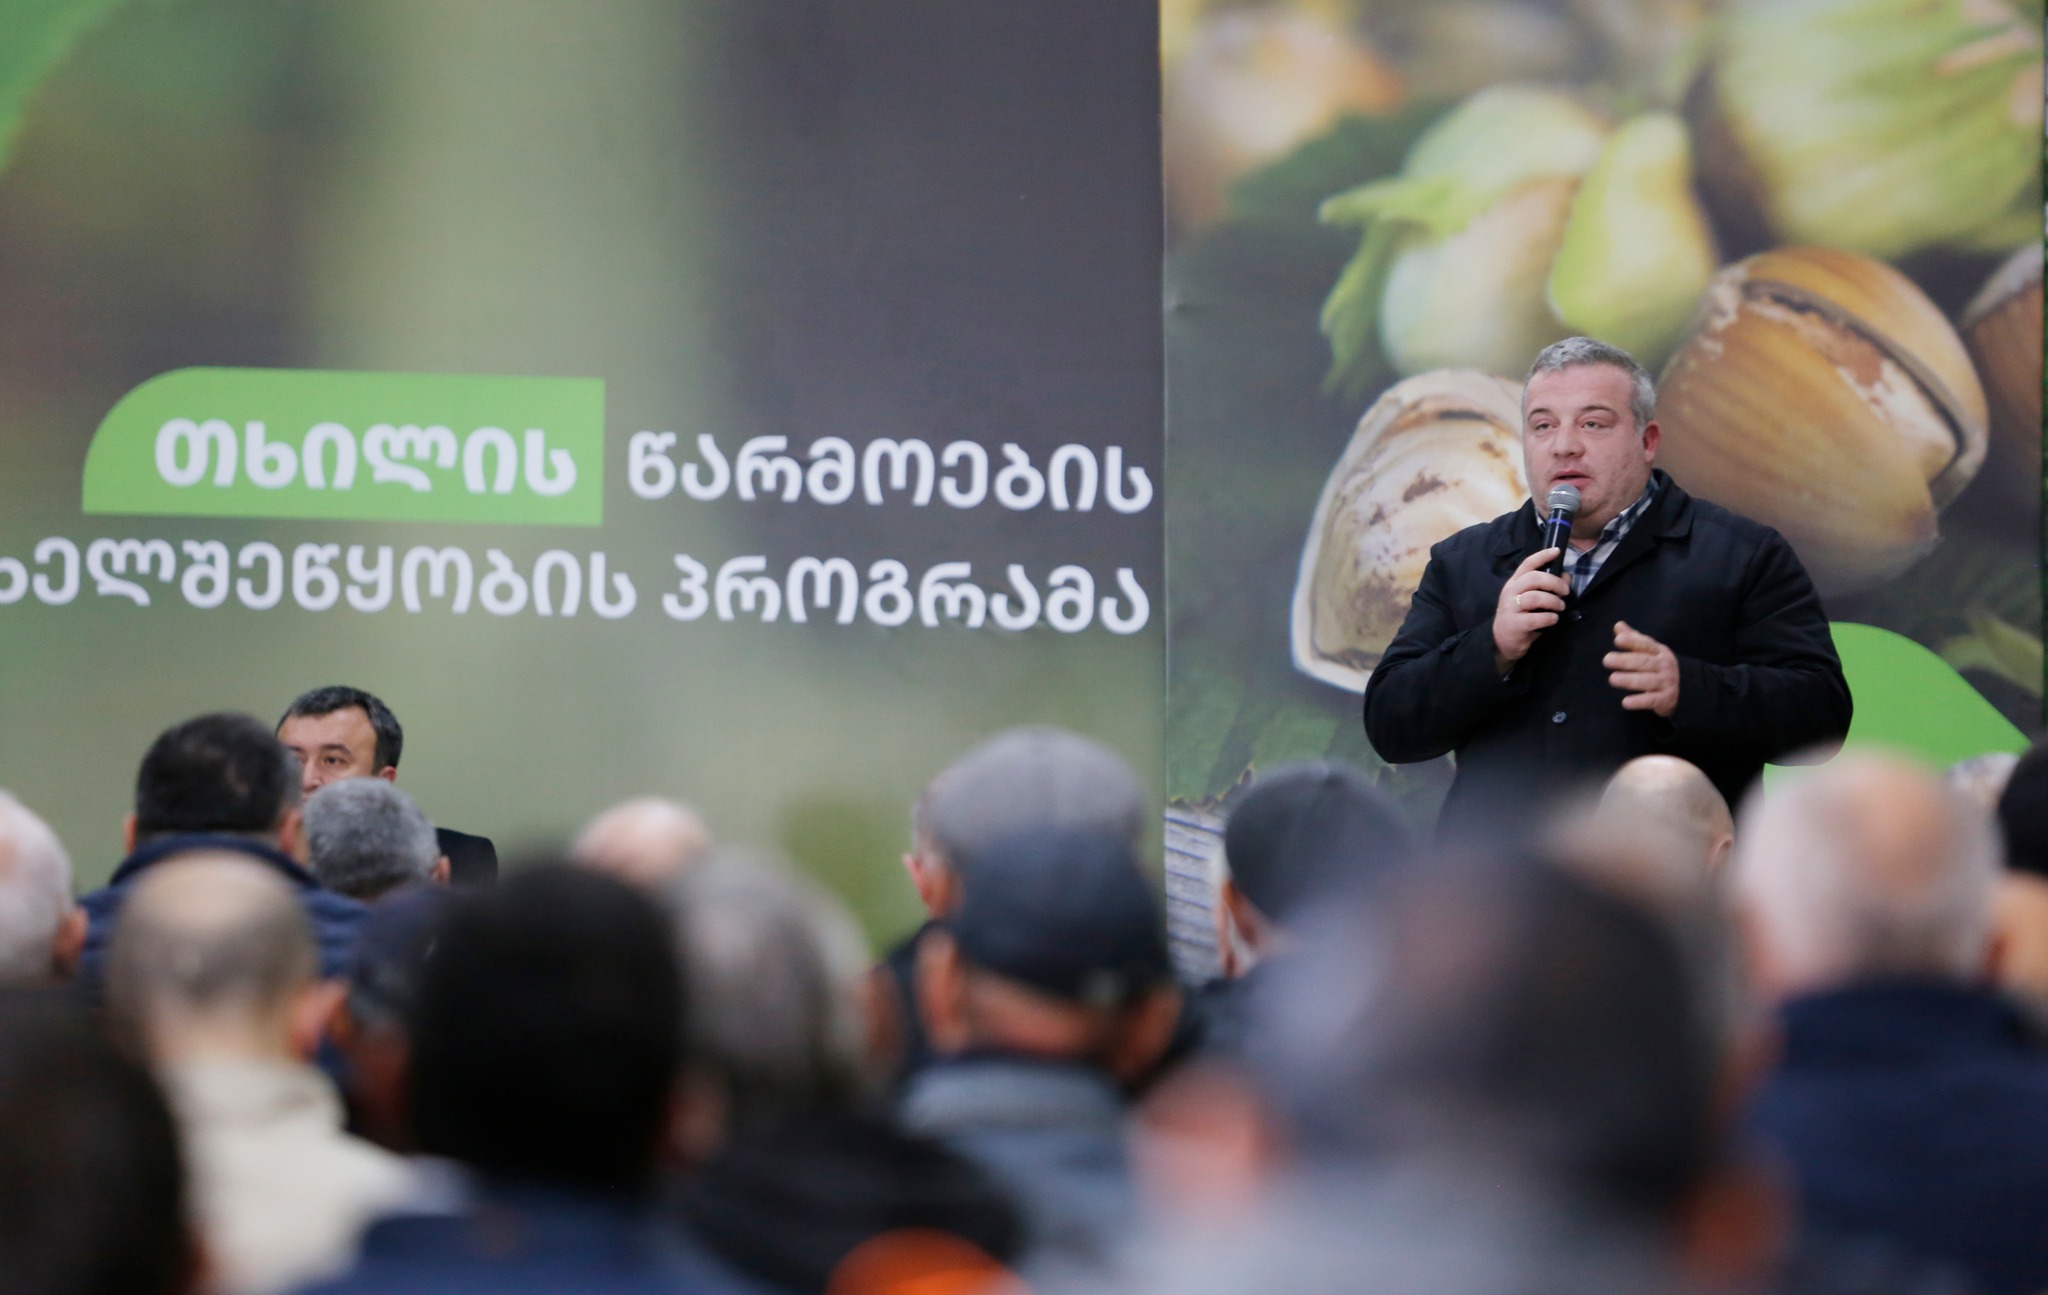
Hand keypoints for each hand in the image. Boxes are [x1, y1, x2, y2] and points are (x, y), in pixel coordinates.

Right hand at [1492, 548, 1568, 672]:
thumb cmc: (1520, 617)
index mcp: (1514, 583)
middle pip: (1533, 578)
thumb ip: (1547, 587)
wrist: (1502, 641)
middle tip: (1565, 592)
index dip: (1542, 556)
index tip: (1557, 551)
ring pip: (1535, 597)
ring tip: (1560, 607)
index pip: (1527, 564)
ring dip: (1553, 601)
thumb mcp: (1531, 600)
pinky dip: (1549, 618)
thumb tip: (1566, 576)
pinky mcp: (1514, 624)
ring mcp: (1510, 608)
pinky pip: (1535, 618)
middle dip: (1554, 583)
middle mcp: (1510, 592)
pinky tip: (1553, 619)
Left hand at [1605, 620, 1678, 716]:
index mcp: (1660, 652)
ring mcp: (1667, 683)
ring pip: (1647, 681)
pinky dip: (1639, 702)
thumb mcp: (1649, 652)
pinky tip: (1625, 702)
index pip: (1646, 645)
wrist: (1684, 690)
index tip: (1618, 640)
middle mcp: (1664, 666)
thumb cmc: (1658, 667)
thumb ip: (1633, 640)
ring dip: (1629, 680)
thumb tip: (1618, 625)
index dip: (1632, 641)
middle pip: (1644, 662)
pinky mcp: (1665, 699)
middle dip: (1625, 660)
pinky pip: (1651, 700)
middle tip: (1606, 660)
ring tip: (1612, 679)